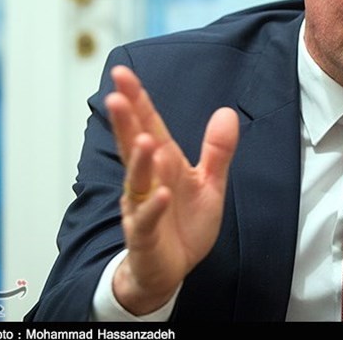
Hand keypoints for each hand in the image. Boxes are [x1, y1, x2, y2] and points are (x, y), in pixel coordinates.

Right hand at [105, 65, 238, 314]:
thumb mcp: (209, 183)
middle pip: (134, 145)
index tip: (123, 73)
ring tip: (143, 139)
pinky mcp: (144, 236)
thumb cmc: (184, 223)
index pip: (149, 125)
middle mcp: (147, 181)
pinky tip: (162, 193)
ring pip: (137, 181)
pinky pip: (147, 219)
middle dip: (125, 120)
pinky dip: (154, 206)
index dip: (137, 100)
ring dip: (139, 161)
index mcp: (163, 163)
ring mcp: (142, 207)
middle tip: (115, 94)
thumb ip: (217, 150)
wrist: (172, 270)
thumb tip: (227, 112)